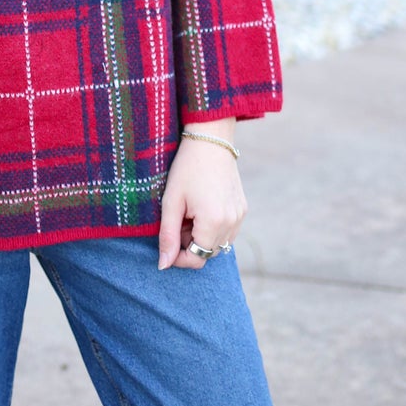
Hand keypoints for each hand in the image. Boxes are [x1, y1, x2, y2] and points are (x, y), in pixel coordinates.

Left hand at [157, 129, 246, 270]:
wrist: (210, 140)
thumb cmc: (186, 169)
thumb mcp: (171, 202)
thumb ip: (167, 236)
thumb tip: (163, 265)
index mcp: (214, 222)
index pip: (196, 259)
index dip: (178, 258)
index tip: (167, 242)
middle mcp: (232, 223)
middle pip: (207, 253)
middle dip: (189, 244)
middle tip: (177, 219)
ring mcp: (240, 216)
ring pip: (218, 244)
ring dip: (201, 236)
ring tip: (189, 212)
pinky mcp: (242, 209)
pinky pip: (227, 231)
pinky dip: (212, 227)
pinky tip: (202, 207)